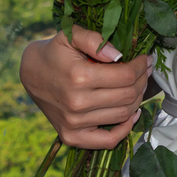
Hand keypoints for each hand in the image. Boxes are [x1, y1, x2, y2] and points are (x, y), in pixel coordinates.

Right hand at [19, 23, 152, 148]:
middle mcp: (77, 103)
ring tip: (137, 86)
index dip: (140, 67)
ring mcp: (74, 123)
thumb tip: (119, 55)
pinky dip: (124, 130)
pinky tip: (131, 114)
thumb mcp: (70, 35)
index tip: (144, 59)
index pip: (125, 76)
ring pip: (123, 115)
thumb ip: (94, 39)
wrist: (31, 74)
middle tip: (144, 70)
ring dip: (137, 100)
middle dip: (142, 81)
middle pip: (128, 96)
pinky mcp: (71, 137)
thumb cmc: (54, 52)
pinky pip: (107, 141)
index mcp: (79, 77)